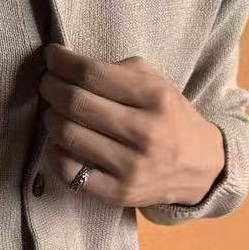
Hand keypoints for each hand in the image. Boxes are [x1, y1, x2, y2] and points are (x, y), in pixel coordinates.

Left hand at [37, 44, 225, 206]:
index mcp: (155, 98)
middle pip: (75, 103)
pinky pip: (69, 171)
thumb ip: (121, 70)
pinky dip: (54, 153)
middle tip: (47, 83)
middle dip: (51, 87)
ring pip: (67, 135)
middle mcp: (145, 132)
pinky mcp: (118, 193)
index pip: (93, 74)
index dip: (62, 62)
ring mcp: (131, 167)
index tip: (52, 56)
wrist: (201, 168)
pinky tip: (57, 142)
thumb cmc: (170, 118)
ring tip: (53, 110)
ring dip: (50, 117)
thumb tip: (72, 65)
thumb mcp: (158, 84)